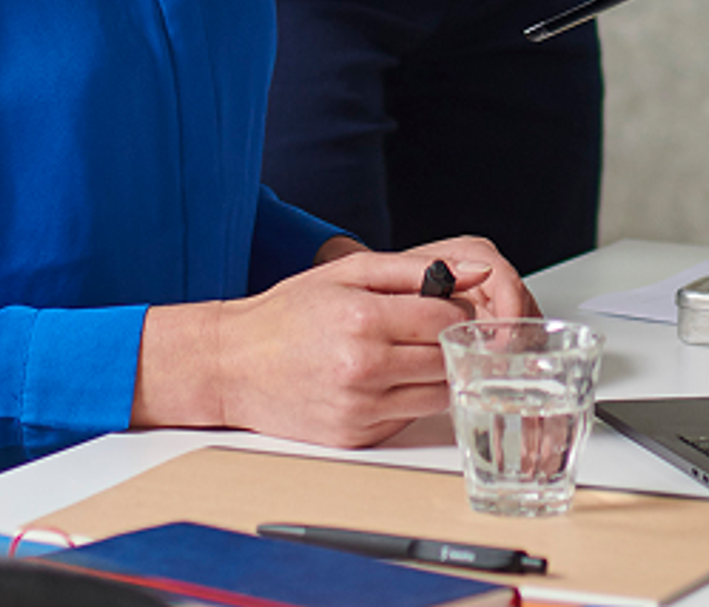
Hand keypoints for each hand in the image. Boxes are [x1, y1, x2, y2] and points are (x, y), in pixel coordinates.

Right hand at [134, 236, 532, 448]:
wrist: (234, 365)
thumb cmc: (288, 313)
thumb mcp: (349, 272)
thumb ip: (415, 270)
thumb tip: (474, 270)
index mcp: (365, 322)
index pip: (446, 319)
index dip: (456, 307)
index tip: (449, 302)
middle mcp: (365, 371)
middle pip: (447, 359)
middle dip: (452, 341)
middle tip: (436, 326)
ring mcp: (361, 411)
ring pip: (436, 394)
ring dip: (436, 372)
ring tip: (412, 349)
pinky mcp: (356, 438)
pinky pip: (408, 417)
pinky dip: (409, 397)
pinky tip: (389, 376)